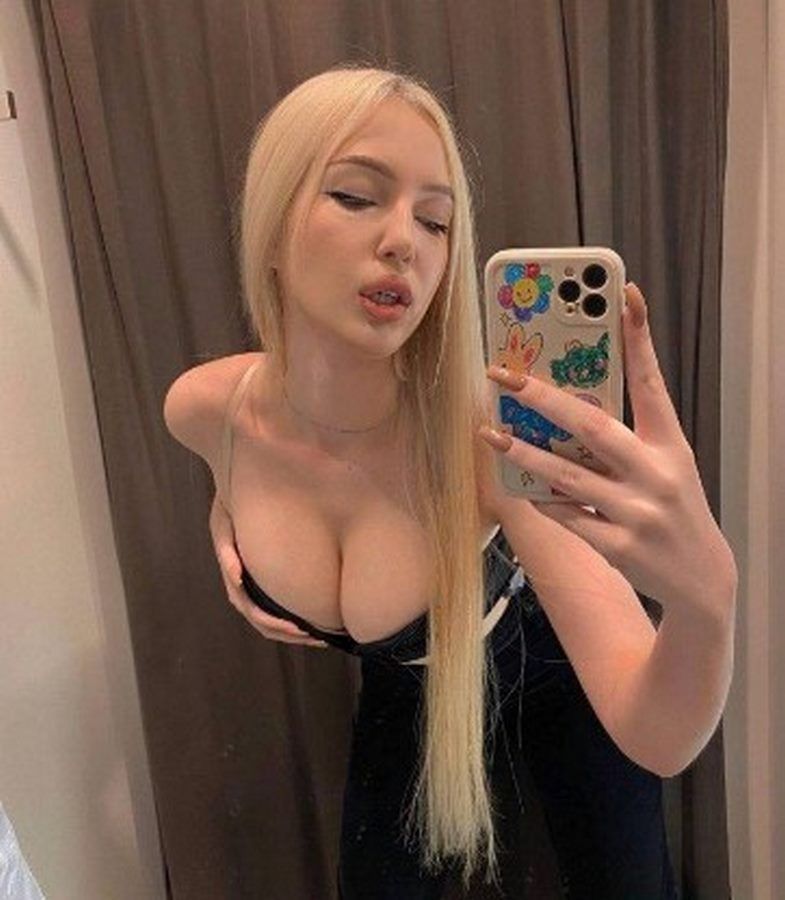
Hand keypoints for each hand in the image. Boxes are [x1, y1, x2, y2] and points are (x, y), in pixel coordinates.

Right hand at [209, 494, 328, 646]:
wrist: (238, 486)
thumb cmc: (231, 504)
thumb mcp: (223, 519)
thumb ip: (226, 548)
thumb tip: (237, 577)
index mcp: (233, 574)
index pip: (252, 610)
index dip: (275, 623)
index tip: (299, 628)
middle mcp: (243, 585)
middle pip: (265, 623)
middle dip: (292, 634)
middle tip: (320, 637)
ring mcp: (254, 583)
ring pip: (273, 620)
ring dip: (296, 632)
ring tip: (324, 635)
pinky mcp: (266, 577)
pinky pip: (280, 604)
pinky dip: (297, 616)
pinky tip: (318, 616)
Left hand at [479, 283, 737, 618]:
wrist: (702, 578)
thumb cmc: (675, 507)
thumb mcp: (668, 464)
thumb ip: (630, 435)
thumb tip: (569, 403)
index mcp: (671, 445)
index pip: (652, 383)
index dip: (639, 339)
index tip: (622, 296)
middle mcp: (656, 474)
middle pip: (594, 427)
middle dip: (545, 398)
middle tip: (506, 376)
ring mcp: (636, 512)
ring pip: (568, 475)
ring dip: (525, 452)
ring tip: (491, 432)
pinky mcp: (618, 546)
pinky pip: (566, 515)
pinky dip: (541, 497)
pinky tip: (518, 483)